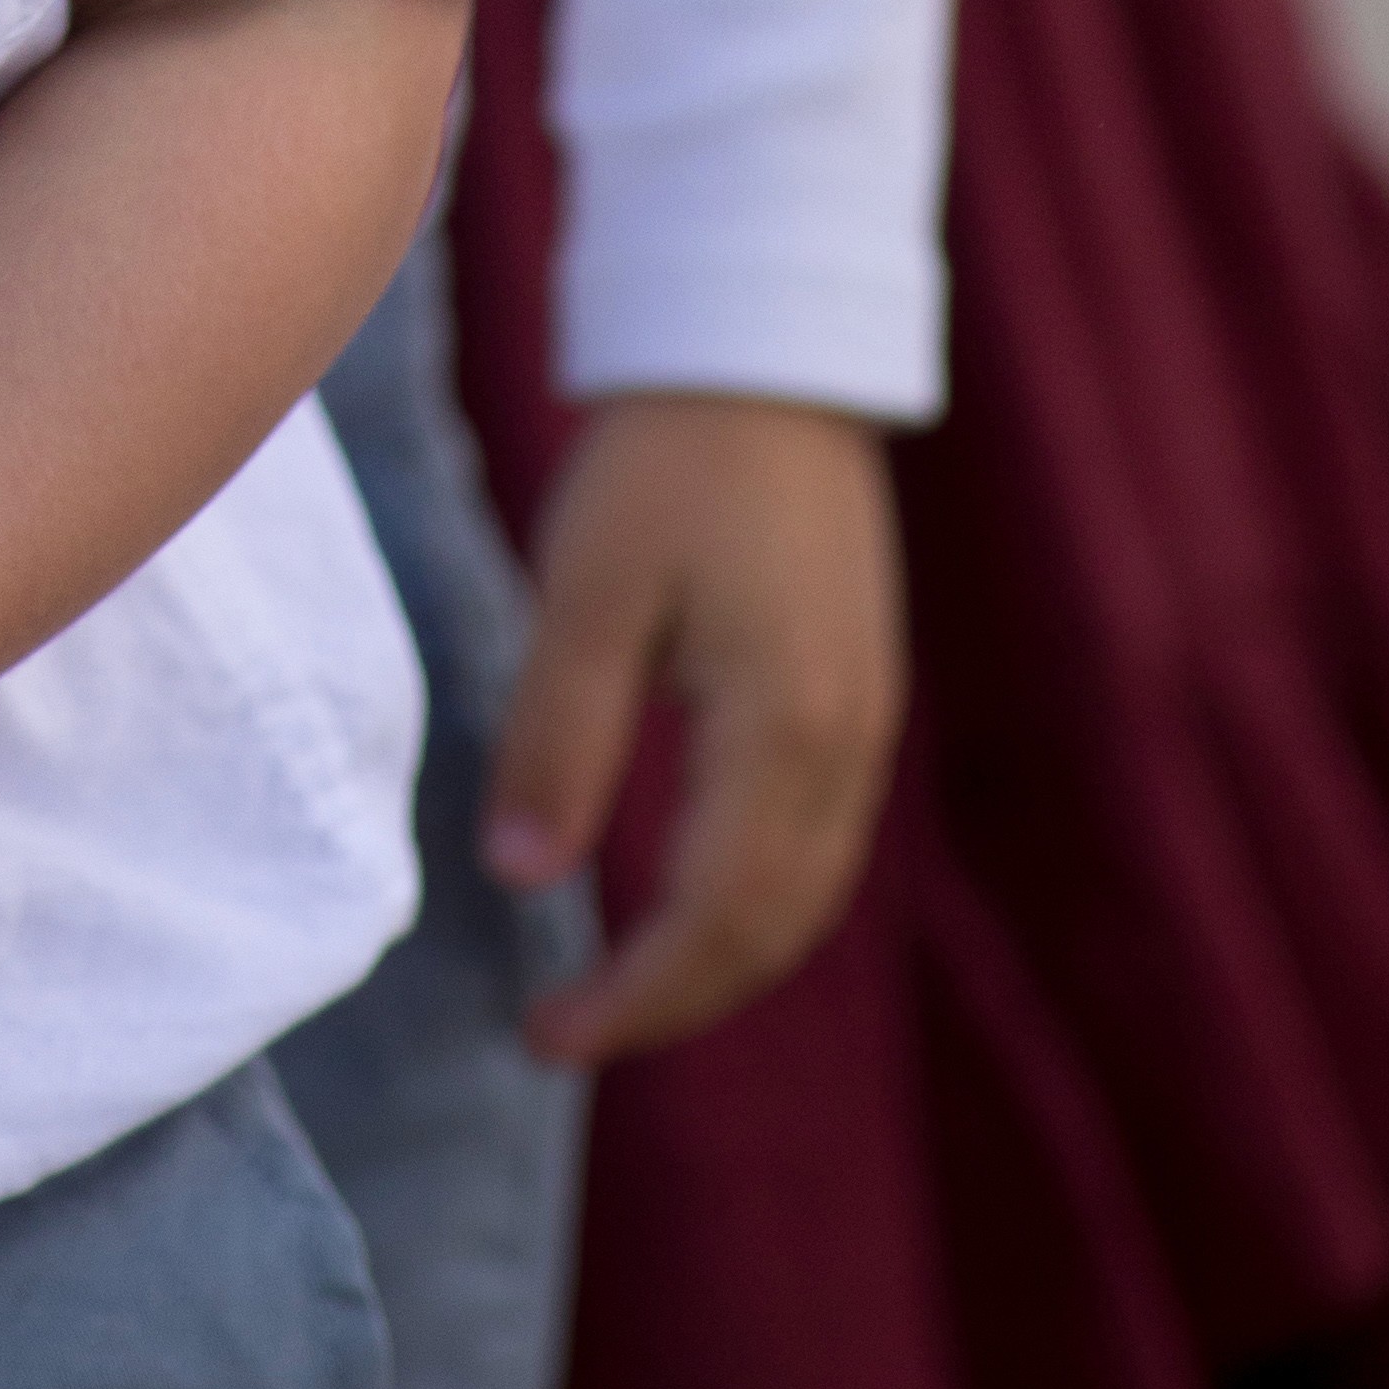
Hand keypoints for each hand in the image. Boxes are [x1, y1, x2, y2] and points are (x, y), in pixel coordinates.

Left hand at [487, 393, 904, 1060]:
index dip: (633, 999)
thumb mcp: (587, 591)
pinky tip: (685, 893)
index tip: (546, 1037)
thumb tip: (523, 879)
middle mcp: (847, 746)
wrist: (765, 351)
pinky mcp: (857, 690)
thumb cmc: (666, 460)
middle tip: (570, 1030)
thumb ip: (558, 739)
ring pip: (805, 895)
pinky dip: (753, 897)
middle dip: (674, 998)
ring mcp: (865, 721)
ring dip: (719, 958)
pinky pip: (815, 840)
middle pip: (772, 931)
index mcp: (784, 732)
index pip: (713, 921)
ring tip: (620, 983)